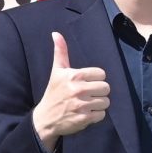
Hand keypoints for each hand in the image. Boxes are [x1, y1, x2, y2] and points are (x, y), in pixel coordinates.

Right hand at [32, 31, 110, 151]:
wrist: (45, 118)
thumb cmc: (54, 92)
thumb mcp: (56, 71)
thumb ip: (60, 51)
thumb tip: (56, 33)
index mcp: (74, 76)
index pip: (101, 74)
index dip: (96, 79)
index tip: (88, 83)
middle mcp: (78, 89)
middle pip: (106, 88)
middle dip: (99, 92)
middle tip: (89, 94)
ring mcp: (82, 105)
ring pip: (106, 101)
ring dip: (99, 104)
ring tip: (88, 104)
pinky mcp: (84, 118)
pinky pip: (102, 114)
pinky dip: (96, 115)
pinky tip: (86, 113)